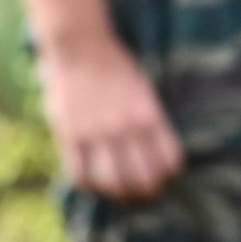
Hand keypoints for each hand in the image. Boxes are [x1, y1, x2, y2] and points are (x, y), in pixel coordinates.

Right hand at [38, 35, 183, 202]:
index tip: (164, 178)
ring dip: (118, 194)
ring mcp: (97, 133)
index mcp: (148, 115)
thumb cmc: (115, 66)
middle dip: (147, 192)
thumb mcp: (143, 90)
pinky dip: (88, 185)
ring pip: (113, 182)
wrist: (81, 46)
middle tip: (144, 194)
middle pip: (143, 179)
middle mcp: (125, 127)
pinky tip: (92, 183)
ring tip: (119, 195)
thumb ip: (148, 121)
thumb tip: (159, 153)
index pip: (169, 161)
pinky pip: (80, 174)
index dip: (169, 176)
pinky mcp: (71, 135)